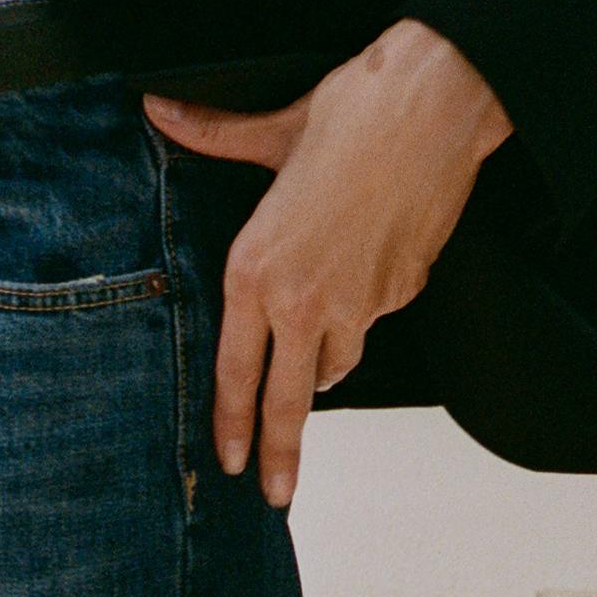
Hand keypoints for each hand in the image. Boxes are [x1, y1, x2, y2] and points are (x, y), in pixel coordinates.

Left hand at [144, 19, 510, 507]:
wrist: (438, 101)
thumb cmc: (357, 110)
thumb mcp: (273, 132)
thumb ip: (212, 138)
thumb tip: (159, 111)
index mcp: (258, 270)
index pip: (235, 372)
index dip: (232, 424)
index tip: (232, 463)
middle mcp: (303, 300)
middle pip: (286, 402)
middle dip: (279, 454)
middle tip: (275, 495)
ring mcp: (358, 304)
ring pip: (335, 362)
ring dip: (325, 360)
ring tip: (322, 331)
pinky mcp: (402, 294)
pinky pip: (378, 318)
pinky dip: (370, 305)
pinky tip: (371, 259)